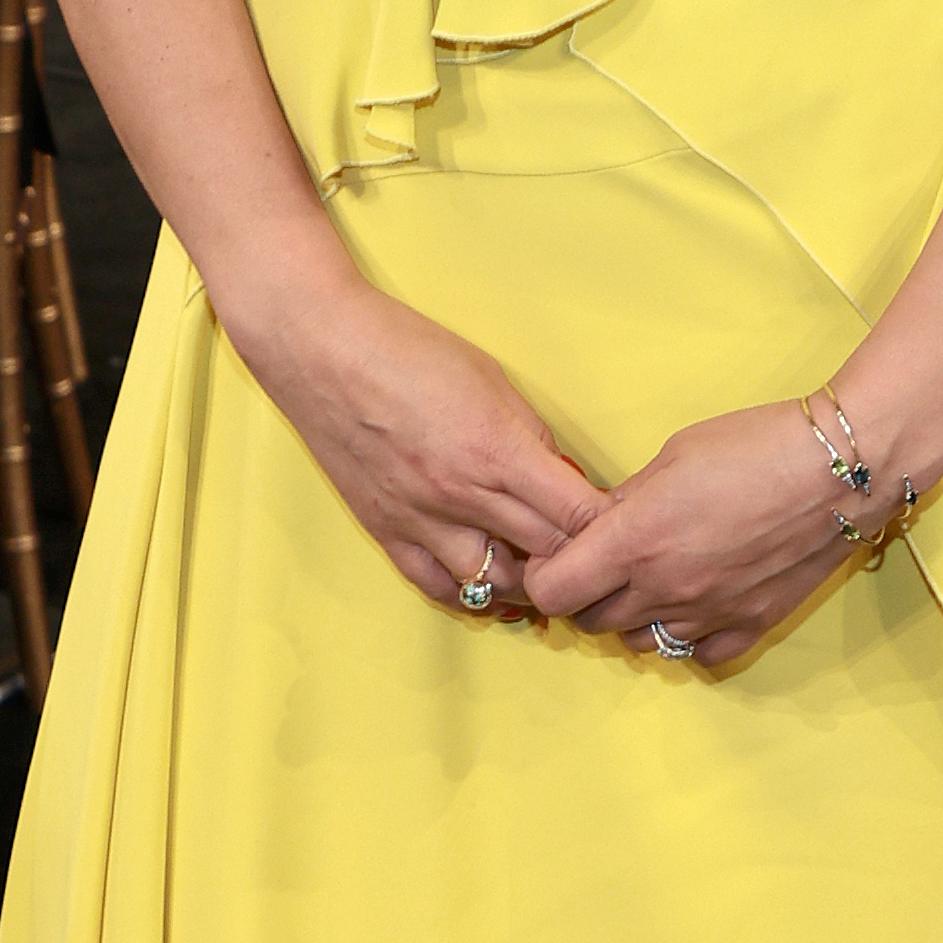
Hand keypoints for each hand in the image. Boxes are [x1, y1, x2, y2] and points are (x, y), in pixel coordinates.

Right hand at [244, 272, 606, 612]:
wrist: (320, 348)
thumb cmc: (407, 349)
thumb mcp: (491, 379)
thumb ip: (530, 435)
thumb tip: (560, 475)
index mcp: (496, 451)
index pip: (576, 517)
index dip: (608, 529)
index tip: (622, 527)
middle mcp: (461, 496)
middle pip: (544, 557)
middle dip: (577, 561)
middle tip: (594, 557)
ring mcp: (420, 520)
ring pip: (494, 586)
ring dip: (527, 584)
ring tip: (544, 574)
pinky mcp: (385, 531)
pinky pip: (438, 587)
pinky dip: (471, 594)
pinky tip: (489, 584)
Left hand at [522, 400, 864, 669]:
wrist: (842, 469)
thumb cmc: (756, 445)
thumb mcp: (673, 454)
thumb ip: (627, 499)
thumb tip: (600, 522)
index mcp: (635, 540)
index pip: (552, 591)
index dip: (545, 573)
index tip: (558, 554)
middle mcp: (665, 589)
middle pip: (590, 622)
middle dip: (584, 594)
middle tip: (602, 563)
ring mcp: (709, 615)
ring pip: (640, 644)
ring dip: (633, 617)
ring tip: (652, 580)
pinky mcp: (750, 627)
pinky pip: (698, 655)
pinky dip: (687, 636)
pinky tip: (696, 603)